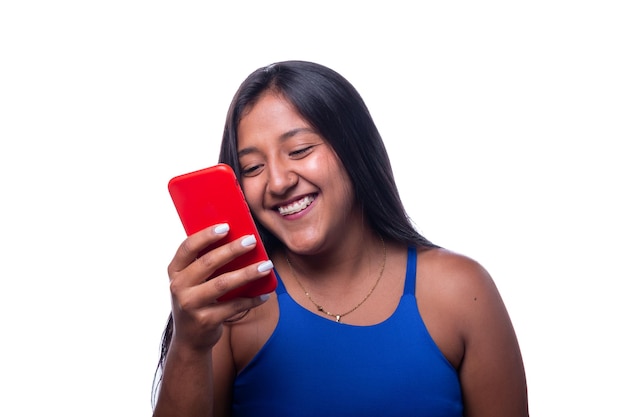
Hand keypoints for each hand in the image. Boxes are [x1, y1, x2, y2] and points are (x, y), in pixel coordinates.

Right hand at [167, 223, 271, 351]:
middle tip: (252, 241)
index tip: (226, 226)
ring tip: (266, 265)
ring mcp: (190, 305)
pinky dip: (252, 299)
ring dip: (248, 273)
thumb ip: (205, 263)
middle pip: (208, 263)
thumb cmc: (196, 300)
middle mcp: (178, 287)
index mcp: (175, 271)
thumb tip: (237, 238)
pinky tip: (265, 294)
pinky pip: (234, 306)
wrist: (189, 339)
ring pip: (223, 284)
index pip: (187, 247)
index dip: (206, 235)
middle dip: (232, 250)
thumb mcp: (192, 281)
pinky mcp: (205, 321)